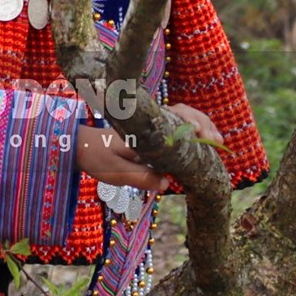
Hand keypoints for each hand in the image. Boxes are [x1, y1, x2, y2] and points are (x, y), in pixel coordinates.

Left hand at [76, 103, 220, 191]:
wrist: (78, 146)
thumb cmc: (95, 156)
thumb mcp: (113, 170)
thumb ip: (138, 176)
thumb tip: (166, 183)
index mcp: (142, 126)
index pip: (173, 117)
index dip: (192, 123)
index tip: (203, 136)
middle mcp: (149, 121)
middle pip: (183, 113)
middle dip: (203, 124)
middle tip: (216, 141)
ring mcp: (152, 124)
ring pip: (183, 117)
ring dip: (201, 126)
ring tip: (216, 141)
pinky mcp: (152, 133)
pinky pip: (178, 126)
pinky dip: (193, 131)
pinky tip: (203, 144)